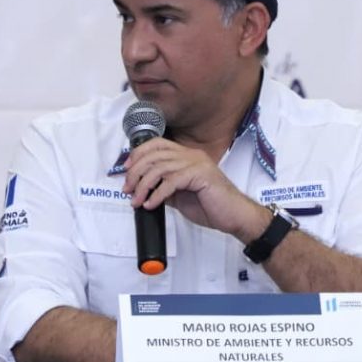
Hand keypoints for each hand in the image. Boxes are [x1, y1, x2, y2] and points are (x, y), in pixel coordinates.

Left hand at [122, 138, 267, 239]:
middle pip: (154, 154)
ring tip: (137, 201)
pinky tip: (151, 205)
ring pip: (160, 167)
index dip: (138, 154)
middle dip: (136, 172)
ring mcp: (197, 163)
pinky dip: (157, 195)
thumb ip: (164, 187)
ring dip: (143, 186)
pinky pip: (171, 182)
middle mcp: (192, 155)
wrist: (235, 216)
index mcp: (188, 155)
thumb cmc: (212, 206)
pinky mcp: (200, 175)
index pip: (157, 144)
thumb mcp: (181, 196)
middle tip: (128, 189)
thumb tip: (143, 188)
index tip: (126, 170)